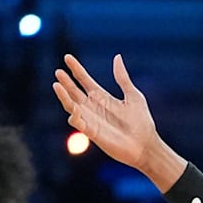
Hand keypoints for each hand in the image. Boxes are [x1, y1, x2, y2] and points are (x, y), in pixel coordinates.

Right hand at [52, 54, 158, 171]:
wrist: (146, 145)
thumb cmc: (142, 122)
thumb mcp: (133, 95)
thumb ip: (122, 78)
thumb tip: (117, 57)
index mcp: (102, 97)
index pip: (84, 80)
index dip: (76, 69)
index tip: (68, 57)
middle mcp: (93, 107)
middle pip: (74, 92)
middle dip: (66, 82)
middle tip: (58, 72)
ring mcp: (91, 120)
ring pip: (72, 106)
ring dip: (63, 96)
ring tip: (57, 85)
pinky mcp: (92, 132)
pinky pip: (79, 123)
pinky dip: (74, 116)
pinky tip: (73, 109)